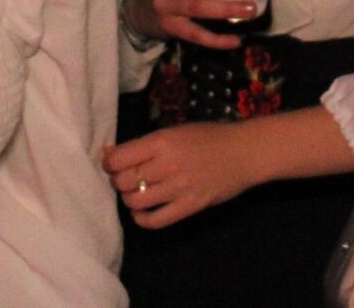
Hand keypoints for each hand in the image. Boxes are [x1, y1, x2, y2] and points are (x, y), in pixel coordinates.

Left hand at [106, 124, 255, 227]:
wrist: (244, 152)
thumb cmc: (209, 137)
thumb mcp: (175, 131)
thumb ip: (144, 144)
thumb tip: (109, 153)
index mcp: (162, 141)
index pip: (119, 159)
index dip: (109, 163)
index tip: (113, 164)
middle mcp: (167, 165)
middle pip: (123, 182)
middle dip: (119, 181)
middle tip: (128, 178)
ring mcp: (179, 188)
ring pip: (135, 202)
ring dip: (130, 199)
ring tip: (138, 193)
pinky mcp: (190, 207)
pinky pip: (155, 221)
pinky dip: (142, 219)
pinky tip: (143, 212)